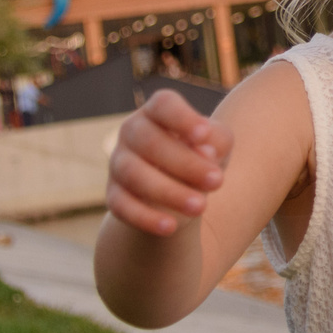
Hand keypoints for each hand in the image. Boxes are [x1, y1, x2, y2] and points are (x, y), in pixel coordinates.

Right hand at [105, 91, 232, 235]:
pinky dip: (144, 217)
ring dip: (168, 191)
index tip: (204, 134)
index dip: (182, 117)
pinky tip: (170, 226)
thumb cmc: (202, 154)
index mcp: (158, 112)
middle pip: (149, 142)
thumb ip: (217, 141)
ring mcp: (118, 163)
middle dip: (185, 163)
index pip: (164, 105)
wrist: (180, 189)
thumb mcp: (219, 144)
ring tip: (201, 206)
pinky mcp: (113, 195)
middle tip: (218, 182)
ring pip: (134, 174)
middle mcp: (132, 132)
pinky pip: (121, 206)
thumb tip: (205, 151)